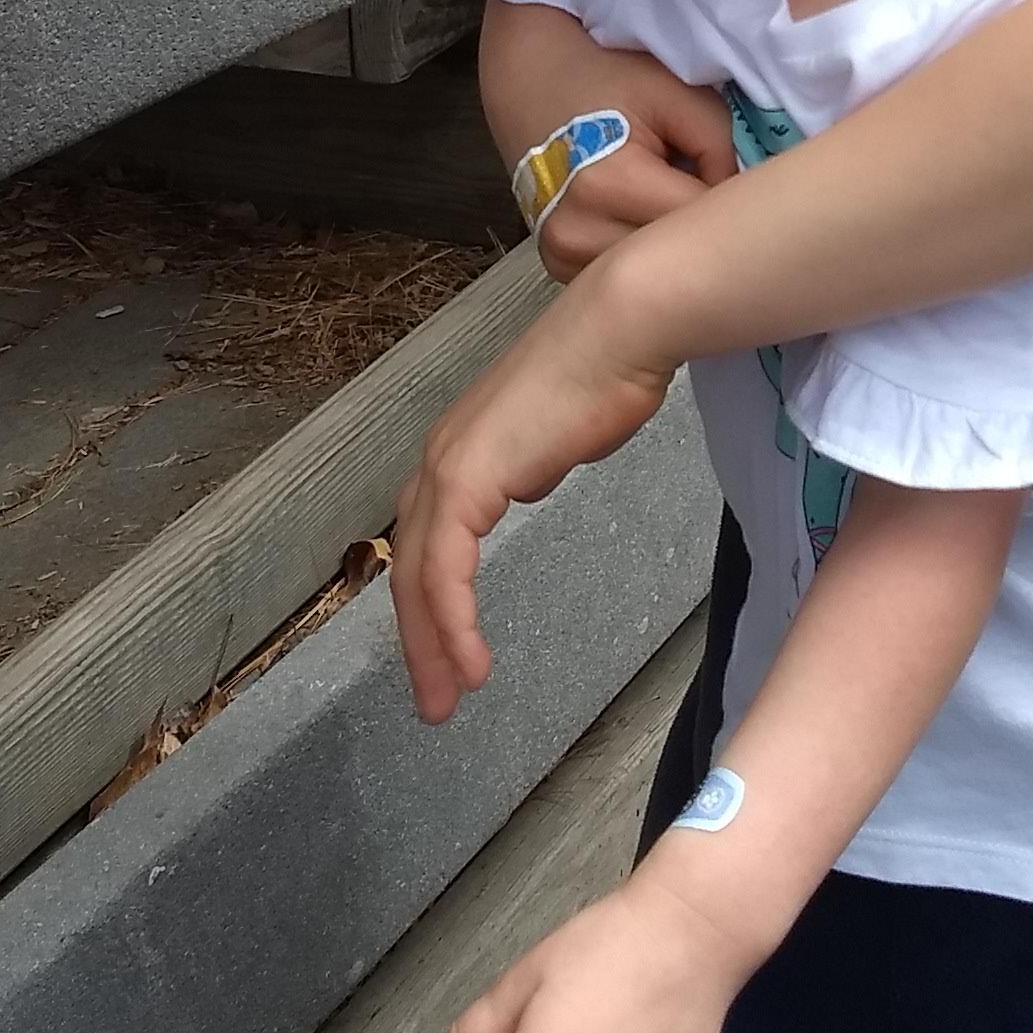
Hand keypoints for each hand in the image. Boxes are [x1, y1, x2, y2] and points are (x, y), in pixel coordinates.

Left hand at [386, 244, 683, 720]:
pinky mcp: (468, 481)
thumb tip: (533, 475)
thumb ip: (534, 460)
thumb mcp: (560, 431)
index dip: (432, 605)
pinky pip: (447, 571)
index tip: (449, 657)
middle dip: (420, 640)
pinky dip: (454, 622)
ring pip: (420, 578)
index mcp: (461, 450)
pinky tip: (471, 662)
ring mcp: (449, 467)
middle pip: (412, 568)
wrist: (619, 331)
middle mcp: (442, 459)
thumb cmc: (607, 372)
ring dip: (432, 645)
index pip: (430, 543)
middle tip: (435, 701)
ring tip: (448, 699)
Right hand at [480, 7, 733, 282]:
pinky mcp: (556, 266)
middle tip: (717, 204)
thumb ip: (721, 152)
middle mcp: (576, 231)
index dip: (731, 210)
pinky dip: (641, 259)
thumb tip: (737, 211)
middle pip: (671, 262)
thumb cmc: (613, 78)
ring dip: (670, 253)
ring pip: (647, 279)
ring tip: (674, 209)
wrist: (535, 78)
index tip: (744, 195)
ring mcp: (560, 255)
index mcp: (610, 184)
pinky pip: (620, 277)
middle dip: (702, 236)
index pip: (698, 224)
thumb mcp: (681, 96)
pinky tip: (646, 224)